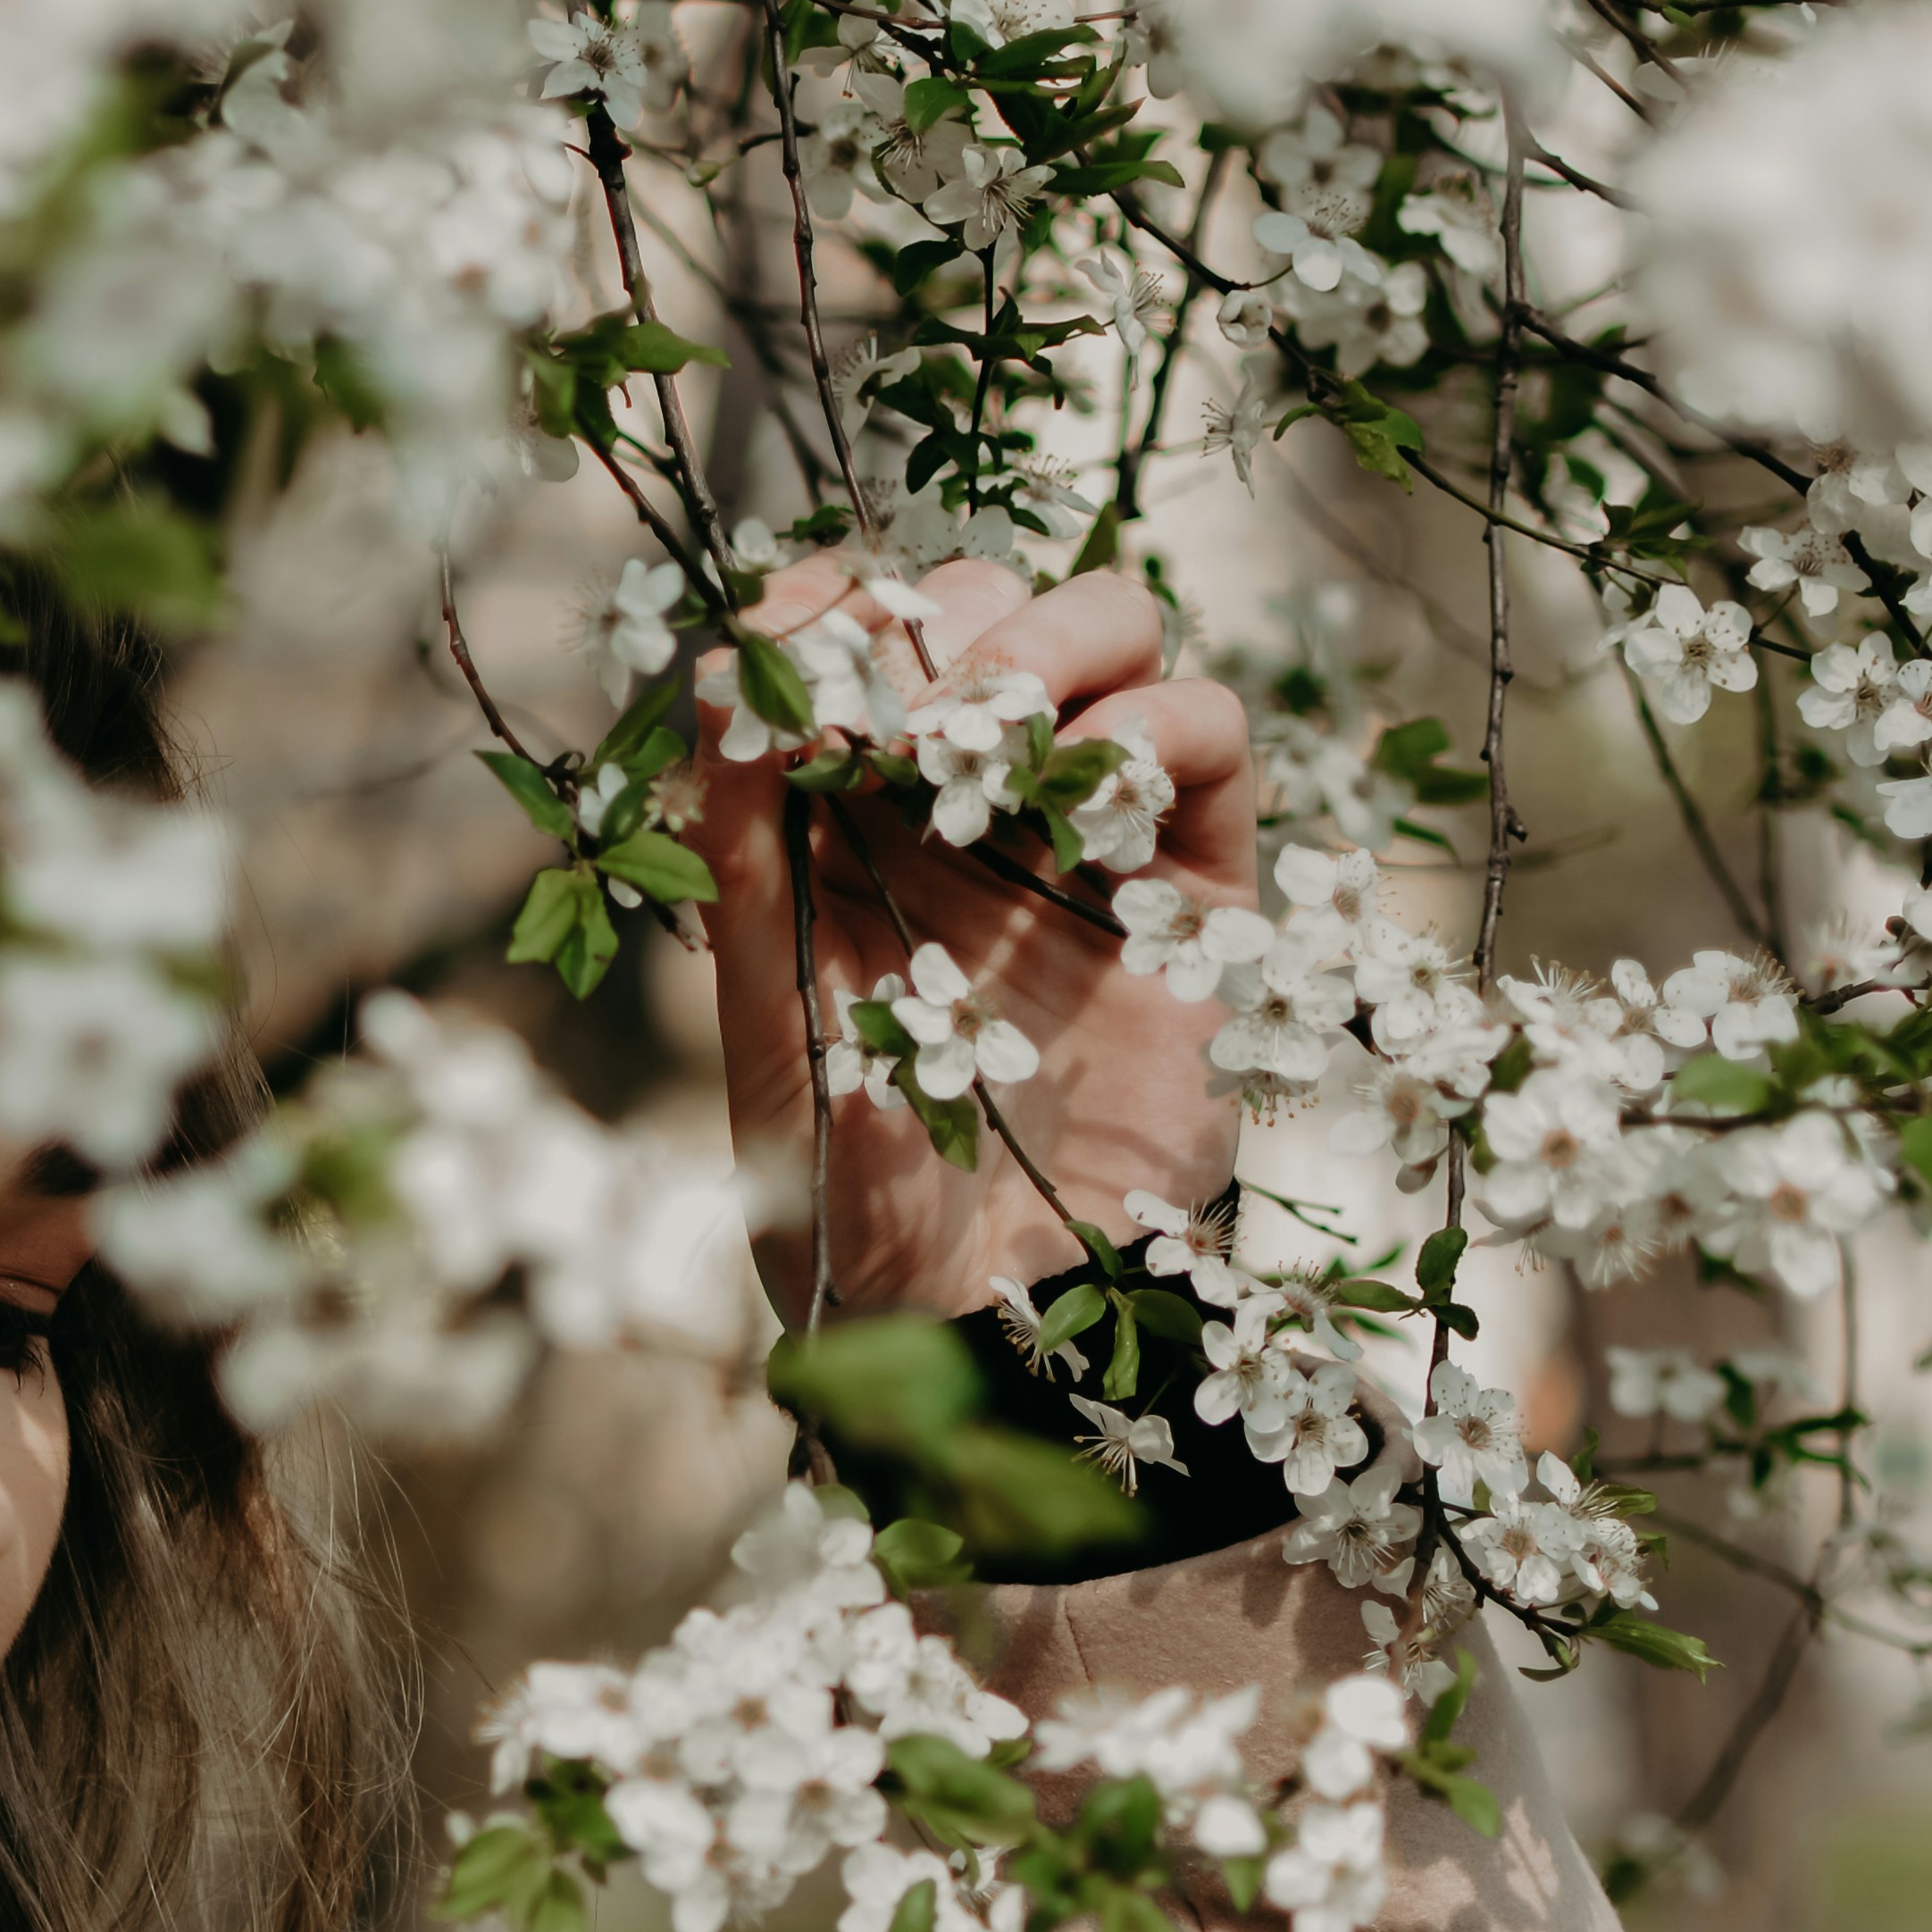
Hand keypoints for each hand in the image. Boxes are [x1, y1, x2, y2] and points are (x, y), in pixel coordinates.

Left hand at [685, 558, 1257, 1317]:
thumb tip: (726, 683)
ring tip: (982, 735)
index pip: (843, 642)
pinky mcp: (1193, 888)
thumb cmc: (850, 1205)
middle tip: (895, 713)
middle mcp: (965, 811)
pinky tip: (1086, 796)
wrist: (984, 1327)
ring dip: (1041, 645)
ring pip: (1104, 632)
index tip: (790, 635)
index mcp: (844, 829)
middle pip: (977, 604)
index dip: (822, 605)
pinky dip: (1152, 726)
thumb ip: (745, 859)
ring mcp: (1086, 838)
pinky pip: (1205, 738)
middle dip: (936, 617)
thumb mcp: (768, 1024)